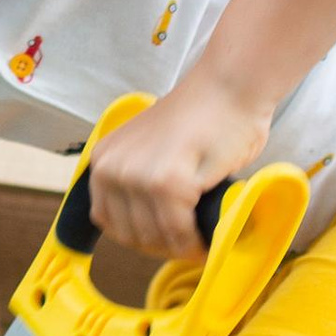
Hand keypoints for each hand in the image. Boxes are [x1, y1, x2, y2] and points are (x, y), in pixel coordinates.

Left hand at [89, 78, 272, 258]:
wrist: (230, 89)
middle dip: (162, 245)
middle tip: (188, 243)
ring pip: (155, 237)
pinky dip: (194, 242)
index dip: (139, 237)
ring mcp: (137, 177)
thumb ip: (139, 181)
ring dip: (179, 247)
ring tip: (199, 242)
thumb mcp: (151, 151)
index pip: (109, 221)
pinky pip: (179, 232)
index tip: (164, 239)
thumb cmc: (202, 119)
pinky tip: (206, 238)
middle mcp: (112, 168)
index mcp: (104, 160)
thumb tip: (148, 229)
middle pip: (131, 235)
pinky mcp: (166, 183)